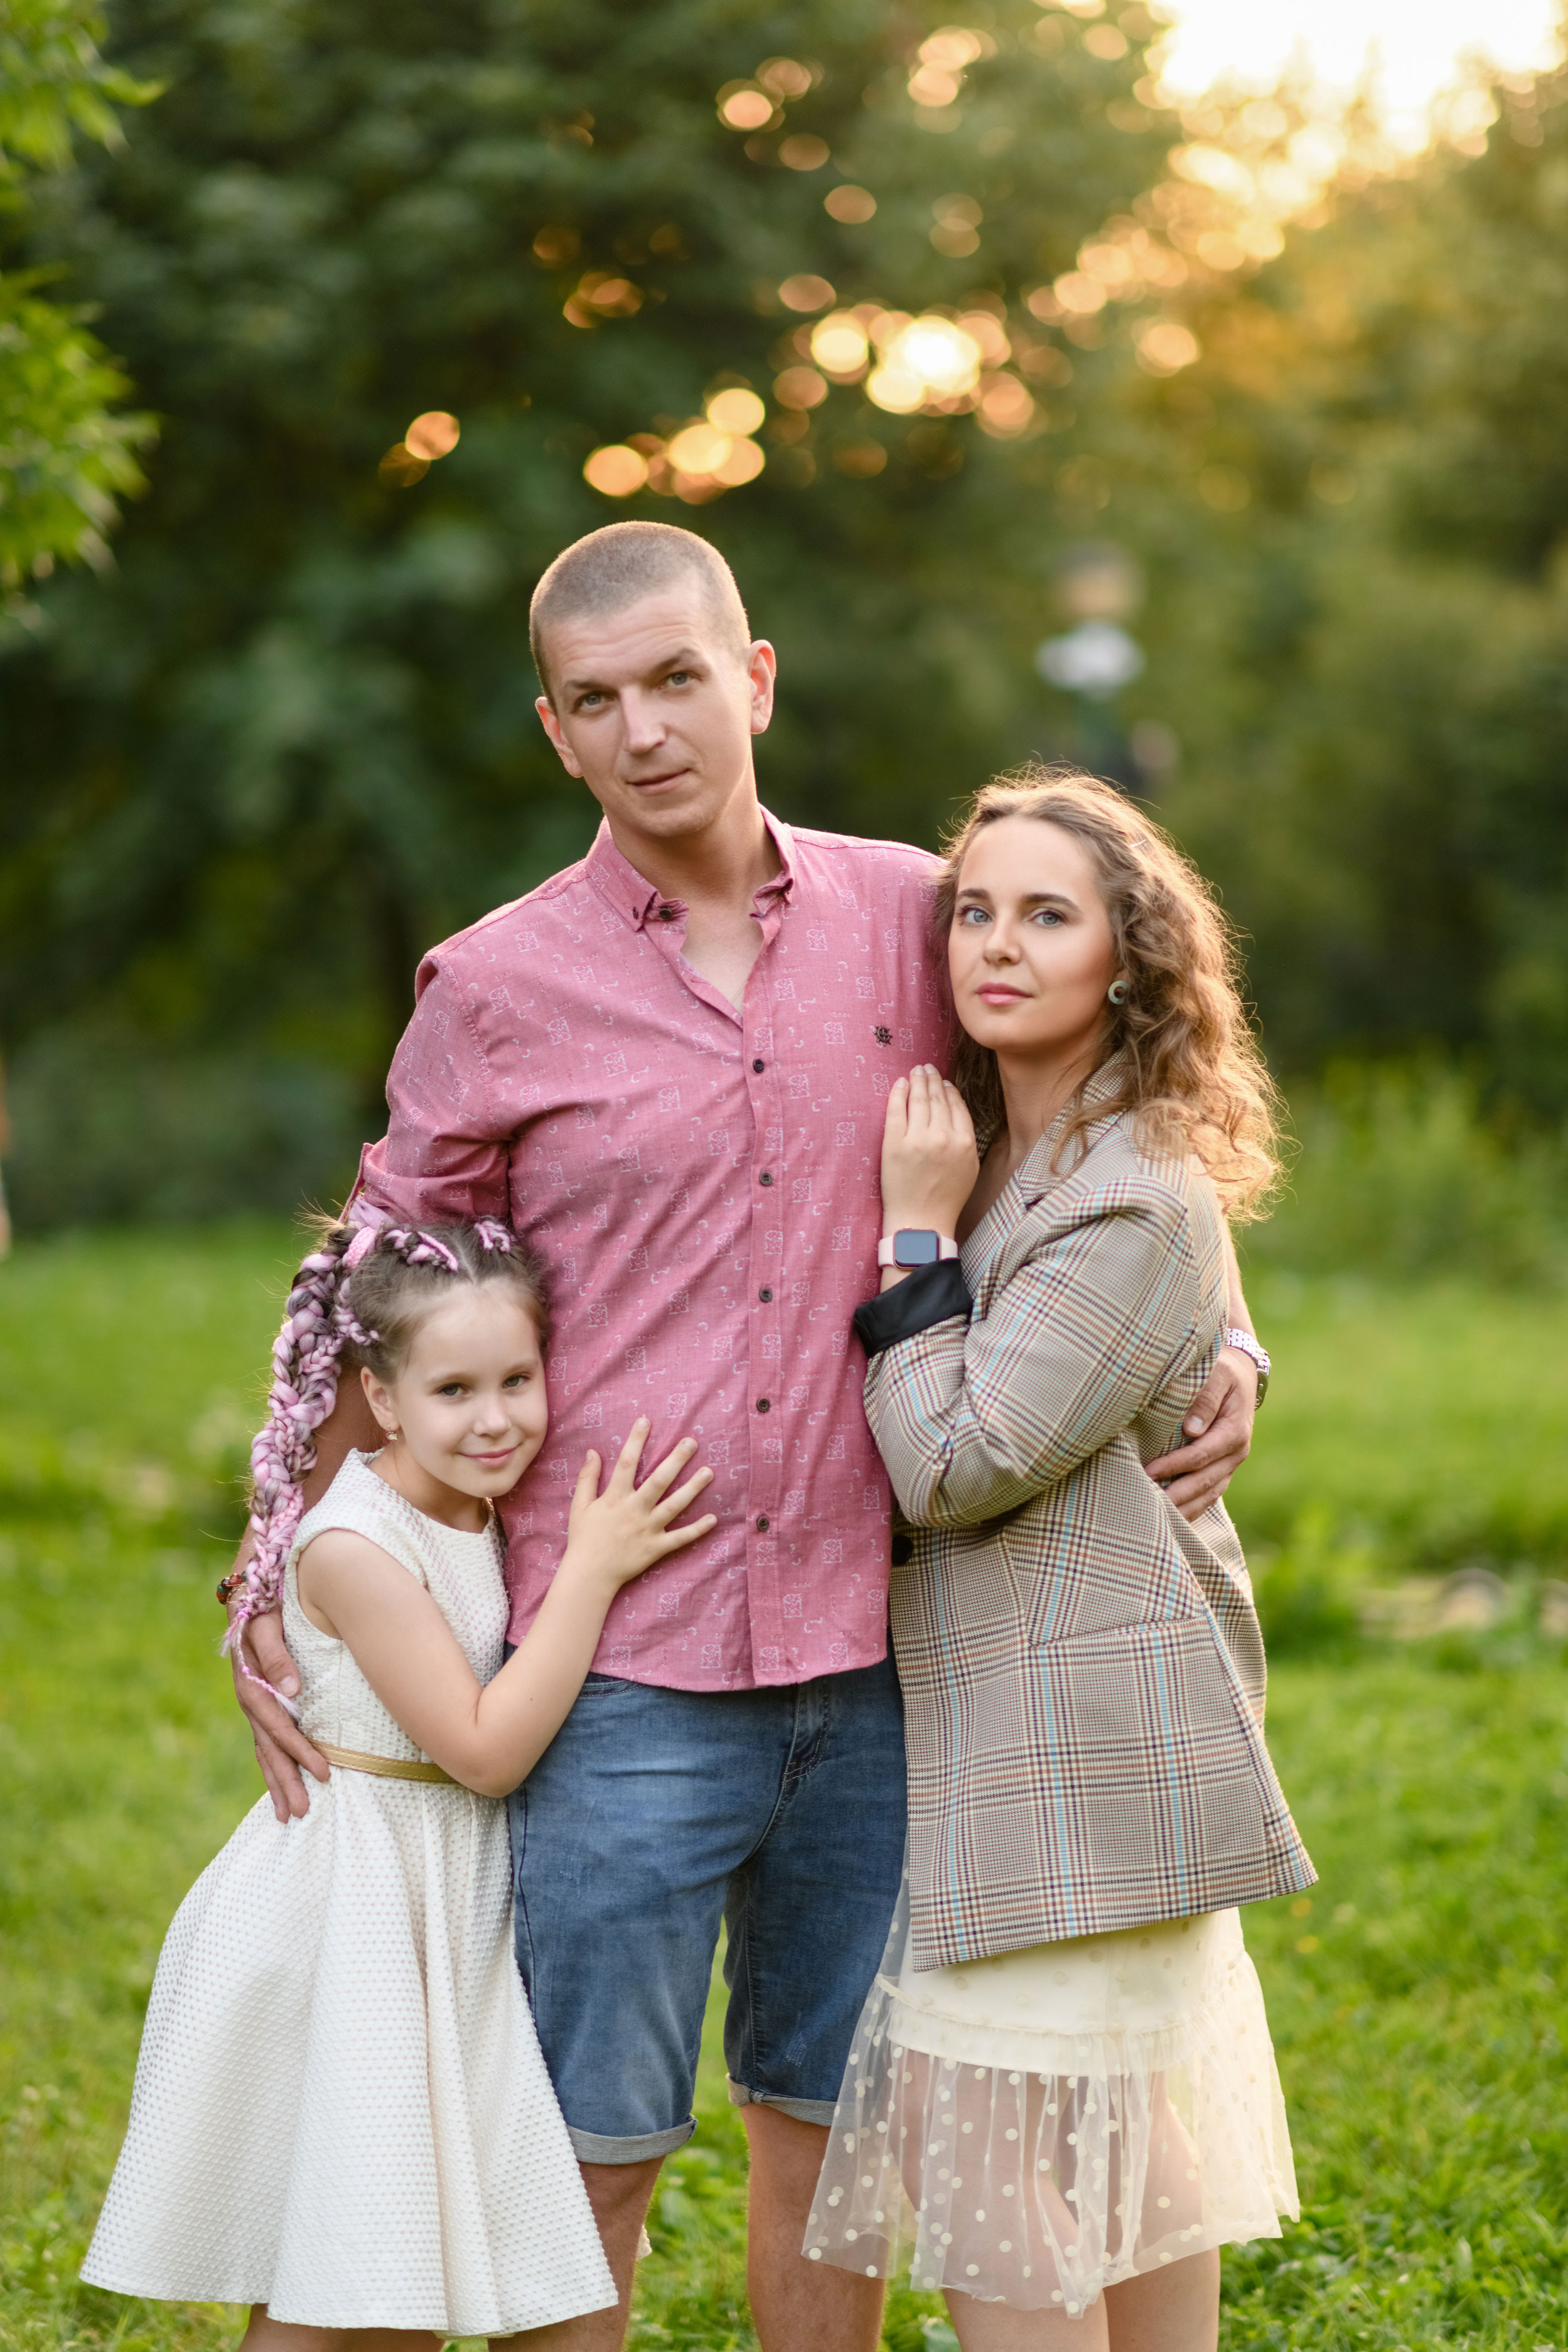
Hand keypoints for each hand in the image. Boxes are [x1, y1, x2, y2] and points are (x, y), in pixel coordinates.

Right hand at [227, 1599, 329, 1823]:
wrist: (248, 1594)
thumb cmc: (263, 1608)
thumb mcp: (266, 1625)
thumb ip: (276, 1655)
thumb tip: (291, 1690)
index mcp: (251, 1684)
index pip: (278, 1727)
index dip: (300, 1751)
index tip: (323, 1774)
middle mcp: (250, 1700)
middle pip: (269, 1748)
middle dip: (286, 1781)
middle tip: (302, 1813)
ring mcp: (253, 1705)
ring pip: (264, 1751)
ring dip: (277, 1782)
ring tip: (288, 1814)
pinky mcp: (259, 1704)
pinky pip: (264, 1742)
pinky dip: (272, 1765)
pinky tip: (279, 1784)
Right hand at [562, 1419, 716, 1593]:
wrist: (589, 1575)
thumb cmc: (583, 1538)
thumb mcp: (579, 1506)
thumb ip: (587, 1478)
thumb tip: (593, 1451)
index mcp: (615, 1498)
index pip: (626, 1463)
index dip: (635, 1440)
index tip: (646, 1420)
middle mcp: (634, 1510)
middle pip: (658, 1480)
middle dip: (676, 1460)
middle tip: (692, 1442)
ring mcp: (647, 1530)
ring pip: (674, 1506)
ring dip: (693, 1488)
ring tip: (709, 1472)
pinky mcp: (656, 1548)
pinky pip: (680, 1538)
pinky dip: (697, 1529)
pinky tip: (714, 1518)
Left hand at [881, 1066, 978, 1244]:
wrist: (921, 1222)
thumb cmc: (946, 1198)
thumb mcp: (969, 1168)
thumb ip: (966, 1138)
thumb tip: (956, 1108)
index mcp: (964, 1141)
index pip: (956, 1105)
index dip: (949, 1090)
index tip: (943, 1081)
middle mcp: (942, 1137)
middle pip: (937, 1098)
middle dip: (932, 1079)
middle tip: (926, 1067)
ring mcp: (917, 1139)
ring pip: (919, 1100)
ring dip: (918, 1081)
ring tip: (916, 1071)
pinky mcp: (894, 1144)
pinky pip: (896, 1110)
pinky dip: (898, 1093)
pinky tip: (900, 1084)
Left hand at [1144, 1346, 1257, 1521]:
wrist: (1242, 1376)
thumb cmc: (1223, 1371)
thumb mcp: (1218, 1374)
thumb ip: (1206, 1397)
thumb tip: (1192, 1429)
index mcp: (1234, 1431)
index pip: (1201, 1455)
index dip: (1175, 1465)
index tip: (1149, 1471)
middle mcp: (1236, 1453)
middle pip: (1204, 1482)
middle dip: (1176, 1495)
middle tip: (1147, 1503)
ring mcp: (1231, 1465)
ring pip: (1208, 1495)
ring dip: (1183, 1508)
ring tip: (1156, 1517)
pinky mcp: (1223, 1470)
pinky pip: (1209, 1495)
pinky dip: (1191, 1508)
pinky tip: (1171, 1518)